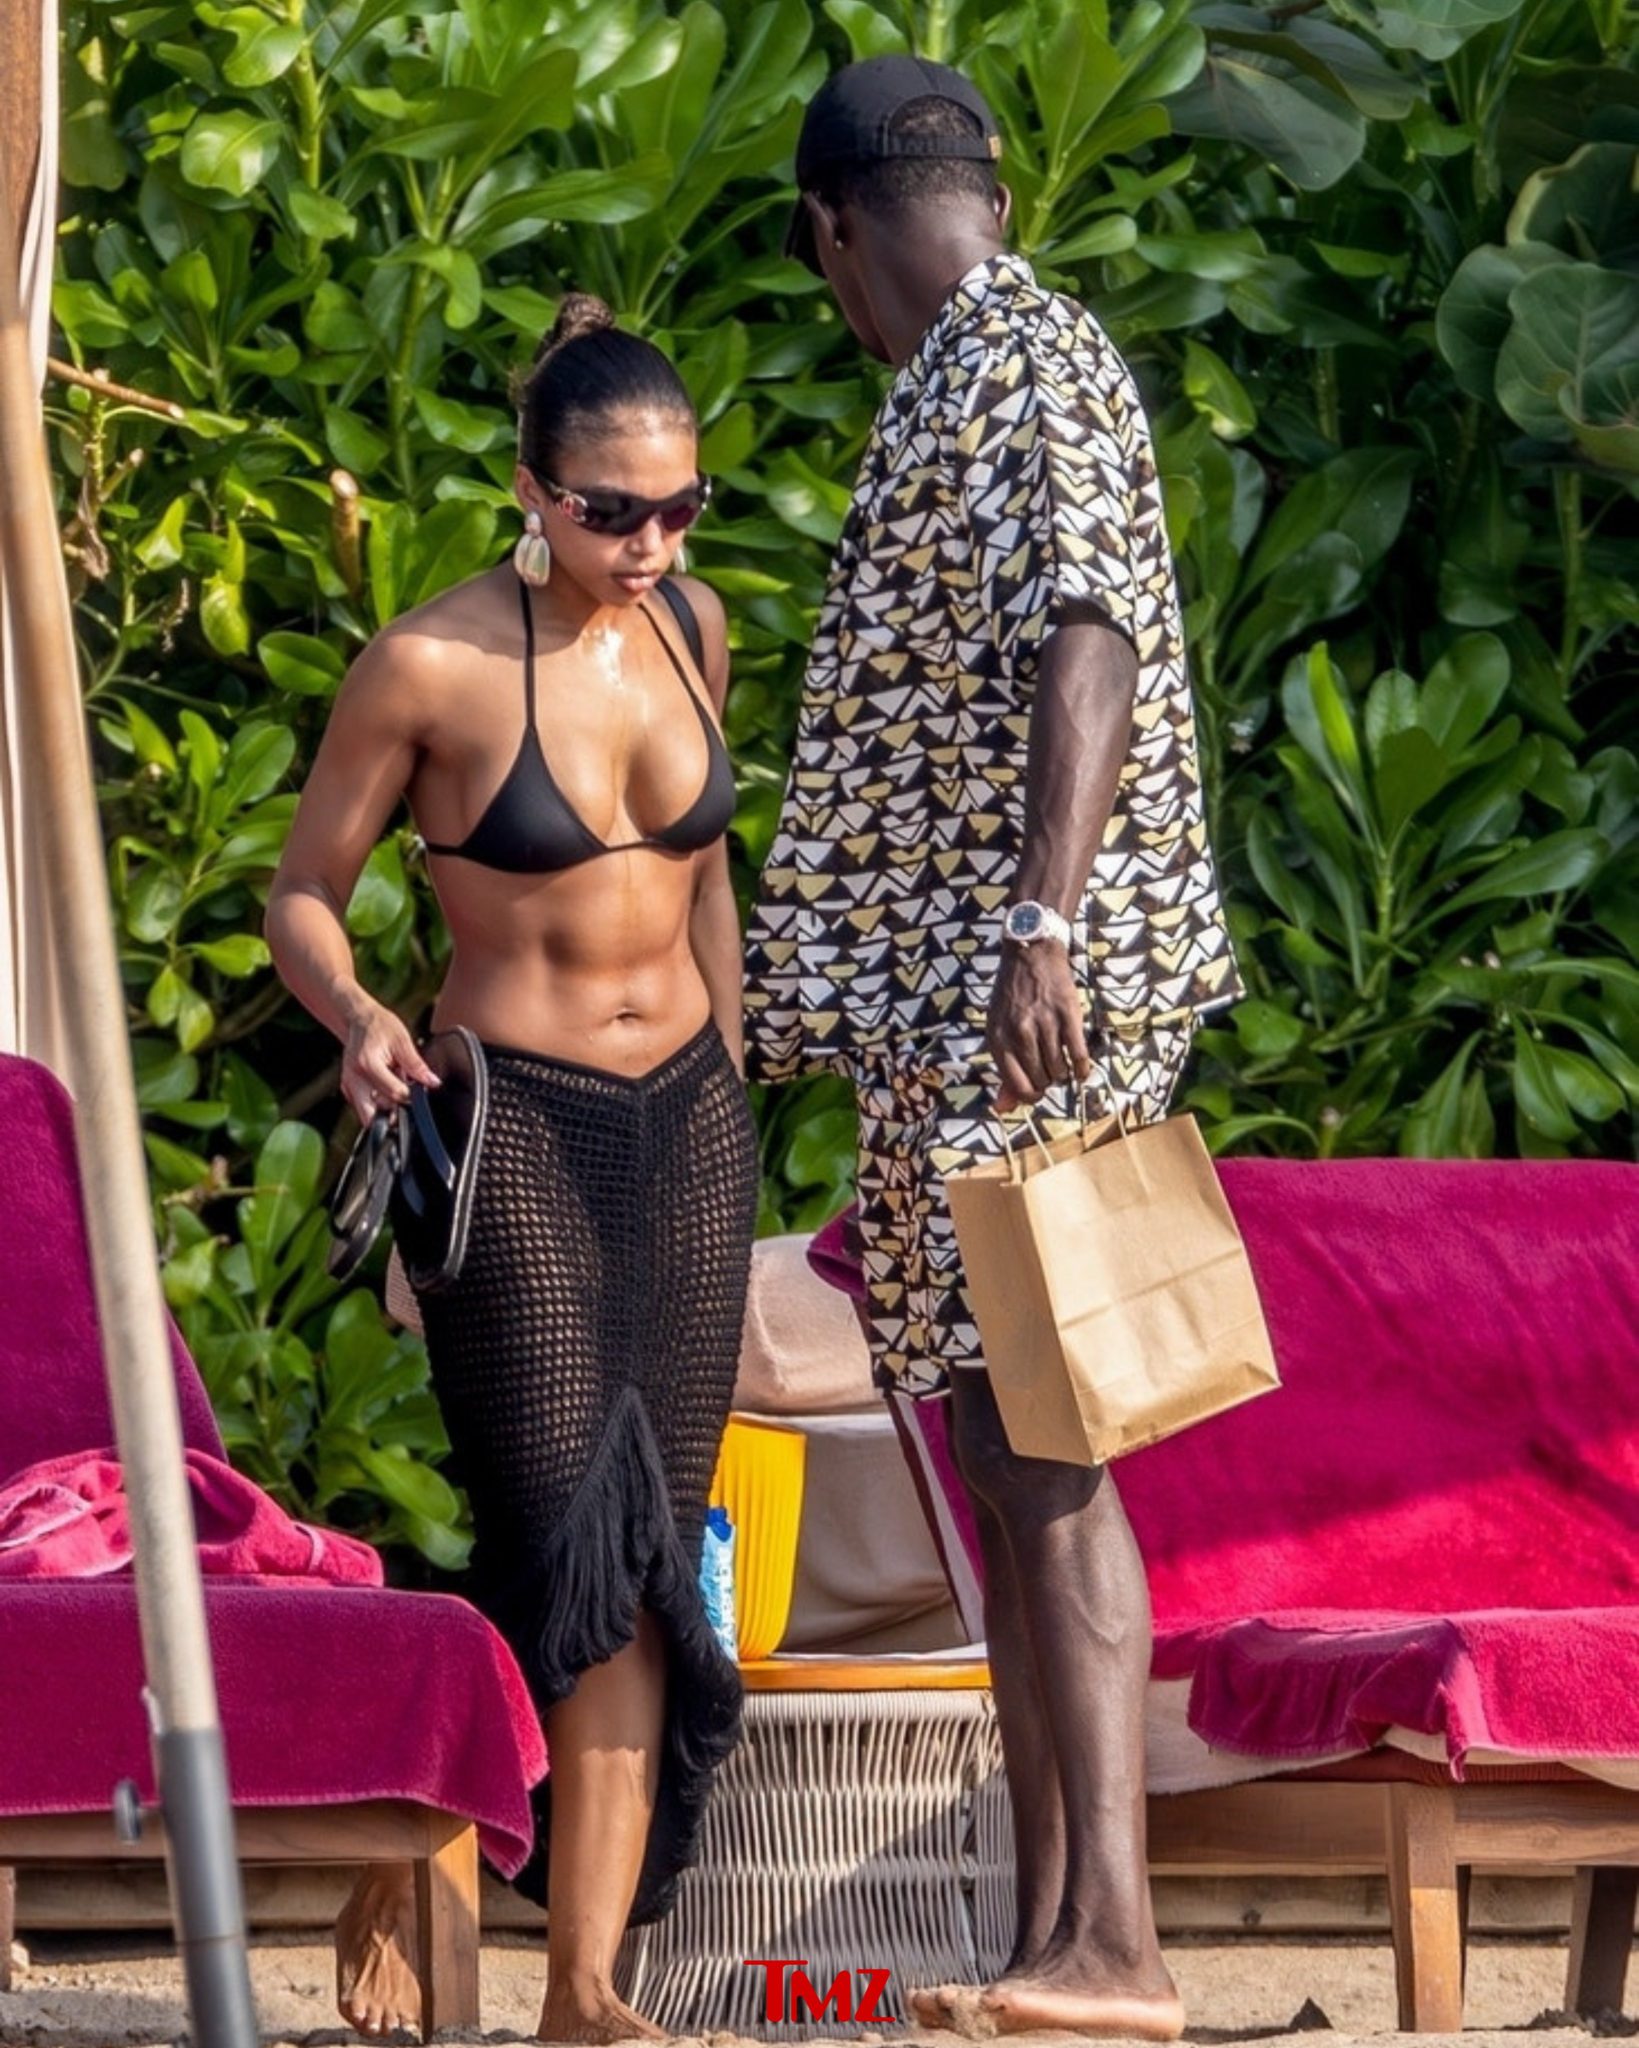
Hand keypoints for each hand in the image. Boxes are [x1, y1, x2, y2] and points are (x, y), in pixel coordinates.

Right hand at [339, 997, 438, 1125]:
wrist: (360, 1019)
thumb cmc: (380, 1026)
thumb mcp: (402, 1040)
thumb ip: (416, 1065)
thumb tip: (433, 1082)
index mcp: (367, 1064)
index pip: (393, 1093)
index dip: (411, 1096)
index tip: (419, 1090)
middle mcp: (353, 1078)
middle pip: (374, 1113)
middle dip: (393, 1112)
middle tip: (406, 1098)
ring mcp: (347, 1085)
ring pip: (368, 1114)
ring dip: (385, 1108)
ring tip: (394, 1087)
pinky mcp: (348, 1089)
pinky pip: (364, 1107)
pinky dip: (377, 1103)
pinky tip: (386, 1087)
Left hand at [986, 943, 1091, 1113]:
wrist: (1031, 955)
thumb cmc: (1012, 998)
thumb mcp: (999, 1030)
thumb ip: (1004, 1070)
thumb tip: (1002, 1109)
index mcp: (998, 1039)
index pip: (1018, 1087)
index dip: (1031, 1095)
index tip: (1038, 1089)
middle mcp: (1020, 1033)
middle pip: (1042, 1081)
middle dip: (1048, 1080)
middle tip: (1049, 1067)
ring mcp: (1045, 1023)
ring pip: (1060, 1070)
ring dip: (1063, 1073)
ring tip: (1061, 1061)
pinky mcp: (1068, 1015)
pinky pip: (1079, 1056)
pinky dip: (1082, 1068)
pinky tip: (1081, 1067)